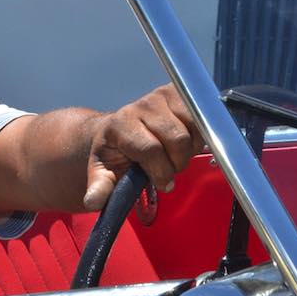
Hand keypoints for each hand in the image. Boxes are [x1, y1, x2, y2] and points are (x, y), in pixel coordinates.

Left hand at [83, 84, 203, 220]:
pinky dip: (199, 134)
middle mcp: (141, 106)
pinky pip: (203, 116)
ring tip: (174, 154)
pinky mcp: (178, 92)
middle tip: (168, 167)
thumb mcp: (103, 171)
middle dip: (177, 162)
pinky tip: (185, 140)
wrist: (122, 127)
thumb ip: (100, 186)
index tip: (163, 183)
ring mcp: (161, 96)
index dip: (161, 171)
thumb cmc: (116, 152)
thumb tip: (93, 203)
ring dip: (190, 149)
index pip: (151, 149)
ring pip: (195, 128)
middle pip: (177, 140)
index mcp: (121, 124)